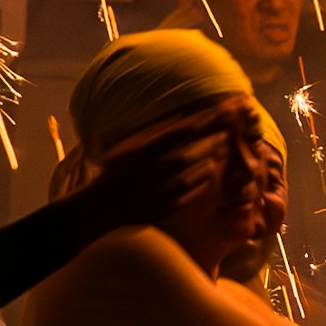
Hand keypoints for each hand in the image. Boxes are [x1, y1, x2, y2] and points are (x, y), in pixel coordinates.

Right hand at [82, 105, 238, 230]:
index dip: (201, 122)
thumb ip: (153, 133)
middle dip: (211, 140)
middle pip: (191, 152)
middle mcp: (155, 170)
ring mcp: (162, 190)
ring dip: (211, 160)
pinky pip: (192, 193)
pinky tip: (210, 171)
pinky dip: (203, 181)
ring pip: (195, 173)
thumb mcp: (127, 149)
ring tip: (223, 149)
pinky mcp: (166, 208)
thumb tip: (180, 118)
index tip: (218, 113)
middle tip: (227, 132)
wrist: (98, 211)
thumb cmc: (112, 175)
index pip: (179, 132)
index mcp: (143, 152)